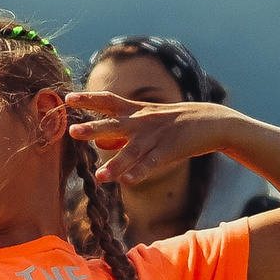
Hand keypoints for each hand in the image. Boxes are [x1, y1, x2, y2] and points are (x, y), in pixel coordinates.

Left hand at [63, 91, 245, 187]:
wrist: (211, 121)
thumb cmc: (172, 122)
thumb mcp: (146, 121)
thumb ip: (122, 133)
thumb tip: (100, 146)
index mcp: (136, 111)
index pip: (108, 101)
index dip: (88, 99)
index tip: (68, 98)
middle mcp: (142, 122)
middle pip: (114, 124)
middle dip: (94, 129)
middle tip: (72, 132)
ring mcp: (156, 136)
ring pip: (132, 151)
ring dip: (116, 164)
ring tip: (100, 177)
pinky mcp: (170, 150)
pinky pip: (153, 163)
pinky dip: (141, 172)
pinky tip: (128, 181)